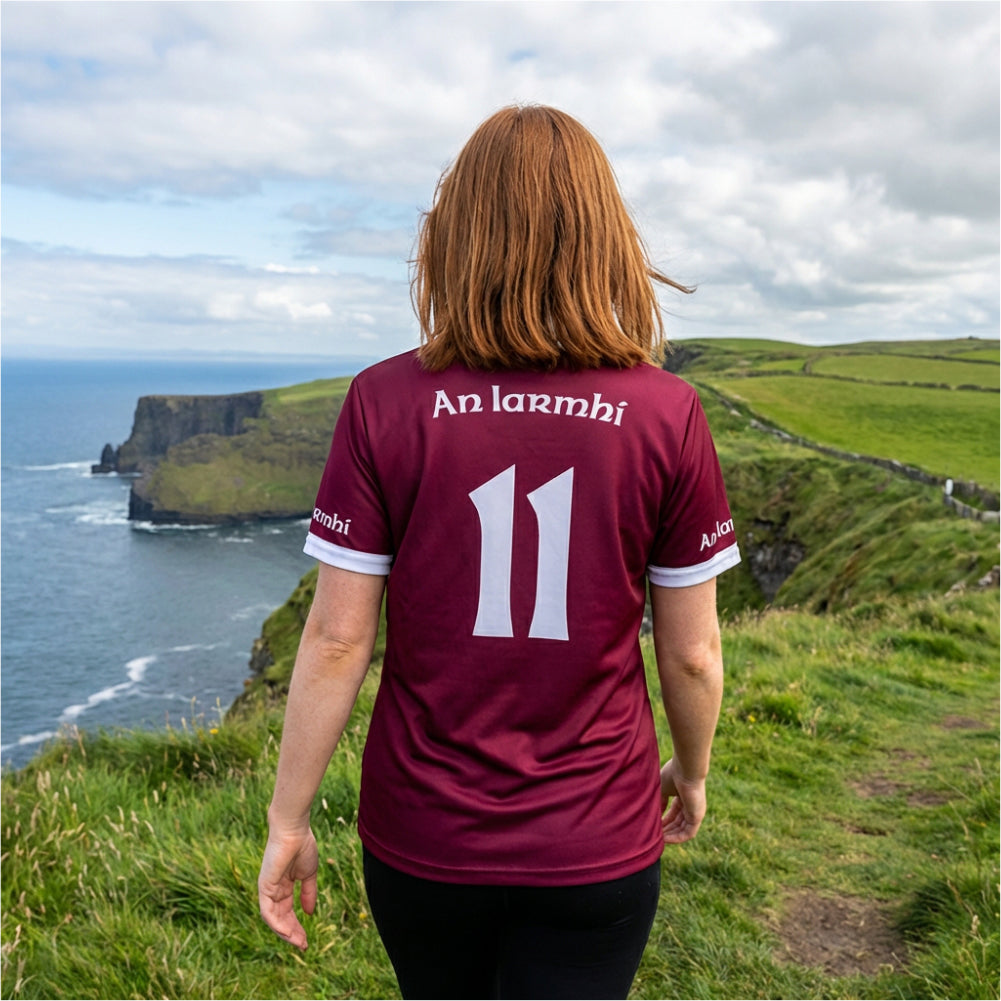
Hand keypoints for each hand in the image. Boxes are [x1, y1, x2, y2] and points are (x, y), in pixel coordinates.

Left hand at [258, 825, 318, 950]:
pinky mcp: (264, 887)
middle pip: (280, 918)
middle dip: (292, 933)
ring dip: (285, 933)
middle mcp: (273, 890)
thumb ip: (308, 893)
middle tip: (303, 945)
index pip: (288, 912)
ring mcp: (267, 889)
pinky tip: (287, 933)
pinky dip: (276, 924)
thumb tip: (309, 913)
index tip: (306, 939)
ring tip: (298, 942)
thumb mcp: (309, 874)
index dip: (296, 926)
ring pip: (273, 919)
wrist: (294, 830)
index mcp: (283, 886)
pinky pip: (267, 912)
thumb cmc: (302, 846)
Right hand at [660, 758, 706, 843]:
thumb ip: (659, 802)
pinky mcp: (698, 816)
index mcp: (683, 796)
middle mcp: (691, 805)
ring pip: (682, 829)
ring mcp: (695, 811)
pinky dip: (677, 837)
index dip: (664, 820)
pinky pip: (688, 833)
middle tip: (654, 834)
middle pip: (678, 822)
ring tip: (657, 839)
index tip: (653, 824)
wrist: (686, 768)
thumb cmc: (673, 774)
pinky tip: (666, 839)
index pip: (674, 812)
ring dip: (670, 835)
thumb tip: (654, 814)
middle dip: (666, 829)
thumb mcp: (663, 789)